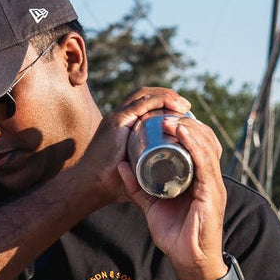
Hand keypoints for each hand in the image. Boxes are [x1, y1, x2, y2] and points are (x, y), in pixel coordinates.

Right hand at [75, 87, 192, 206]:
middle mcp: (119, 116)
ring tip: (185, 106)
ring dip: (168, 96)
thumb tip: (167, 178)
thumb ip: (147, 171)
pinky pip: (143, 103)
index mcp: (122, 124)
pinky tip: (176, 106)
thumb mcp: (135, 172)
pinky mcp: (118, 120)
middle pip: (146, 95)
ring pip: (146, 95)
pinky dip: (161, 101)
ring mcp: (118, 116)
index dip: (164, 102)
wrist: (92, 185)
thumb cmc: (112, 184)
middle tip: (187, 107)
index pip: (145, 103)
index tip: (183, 112)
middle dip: (169, 96)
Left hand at [117, 112, 227, 279]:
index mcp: (200, 177)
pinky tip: (183, 132)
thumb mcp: (152, 205)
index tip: (163, 117)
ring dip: (188, 129)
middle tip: (164, 115)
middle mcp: (210, 177)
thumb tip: (121, 166)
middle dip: (185, 123)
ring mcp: (213, 184)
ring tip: (168, 119)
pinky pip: (205, 163)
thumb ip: (138, 188)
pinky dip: (194, 145)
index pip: (198, 144)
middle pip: (204, 140)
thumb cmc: (175, 235)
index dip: (184, 127)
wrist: (189, 261)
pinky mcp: (212, 193)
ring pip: (206, 146)